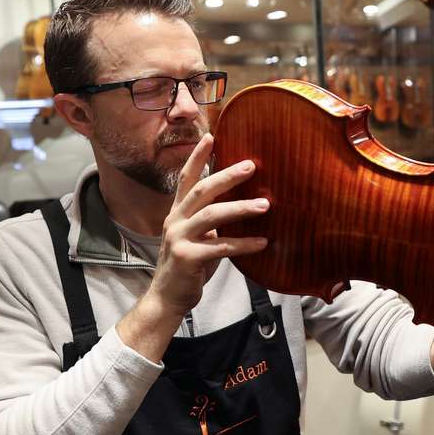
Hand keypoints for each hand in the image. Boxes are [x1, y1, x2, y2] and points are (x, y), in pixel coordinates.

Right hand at [149, 133, 268, 316]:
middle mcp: (175, 220)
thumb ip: (210, 221)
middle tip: (251, 165)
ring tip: (266, 205)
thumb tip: (240, 203)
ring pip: (212, 216)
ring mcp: (179, 238)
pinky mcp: (187, 258)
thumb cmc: (188, 266)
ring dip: (241, 208)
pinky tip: (263, 242)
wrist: (167, 298)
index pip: (186, 178)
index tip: (210, 136)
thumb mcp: (197, 237)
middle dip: (227, 176)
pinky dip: (243, 244)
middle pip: (202, 190)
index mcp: (177, 212)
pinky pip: (221, 247)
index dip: (197, 156)